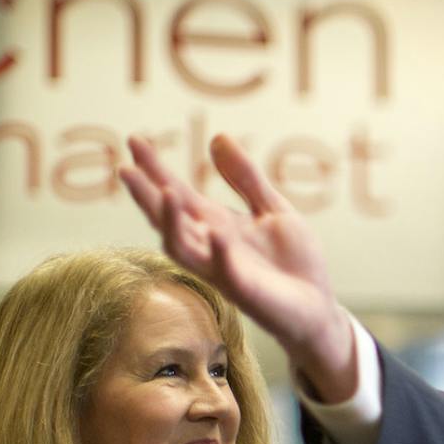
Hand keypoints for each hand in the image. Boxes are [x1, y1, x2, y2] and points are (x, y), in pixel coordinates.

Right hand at [119, 134, 358, 402]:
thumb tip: (218, 137)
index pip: (178, 193)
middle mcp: (210, 247)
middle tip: (125, 169)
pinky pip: (225, 271)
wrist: (319, 306)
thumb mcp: (272, 208)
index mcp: (216, 224)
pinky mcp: (245, 291)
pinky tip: (217, 231)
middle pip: (168, 219)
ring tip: (165, 191)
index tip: (135, 141)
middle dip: (146, 195)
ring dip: (171, 222)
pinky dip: (220, 251)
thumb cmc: (294, 262)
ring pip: (183, 248)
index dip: (155, 168)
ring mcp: (223, 270)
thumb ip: (245, 178)